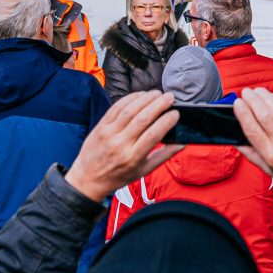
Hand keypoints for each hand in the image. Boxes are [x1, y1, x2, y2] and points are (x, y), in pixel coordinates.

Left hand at [64, 91, 180, 202]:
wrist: (89, 178)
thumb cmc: (119, 175)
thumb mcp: (144, 171)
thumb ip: (164, 156)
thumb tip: (183, 143)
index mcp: (133, 158)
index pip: (154, 134)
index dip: (167, 121)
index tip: (176, 113)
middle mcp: (120, 144)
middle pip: (143, 118)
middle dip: (159, 104)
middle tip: (170, 97)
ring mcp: (109, 134)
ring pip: (130, 110)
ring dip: (146, 98)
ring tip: (158, 93)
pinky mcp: (101, 126)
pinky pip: (116, 108)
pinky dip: (130, 98)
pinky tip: (141, 95)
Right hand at [234, 89, 272, 198]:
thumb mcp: (270, 171)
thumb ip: (252, 155)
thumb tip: (236, 142)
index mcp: (271, 155)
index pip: (252, 130)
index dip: (243, 114)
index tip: (237, 103)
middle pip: (264, 115)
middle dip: (252, 101)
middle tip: (245, 93)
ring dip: (264, 97)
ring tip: (256, 91)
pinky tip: (271, 96)